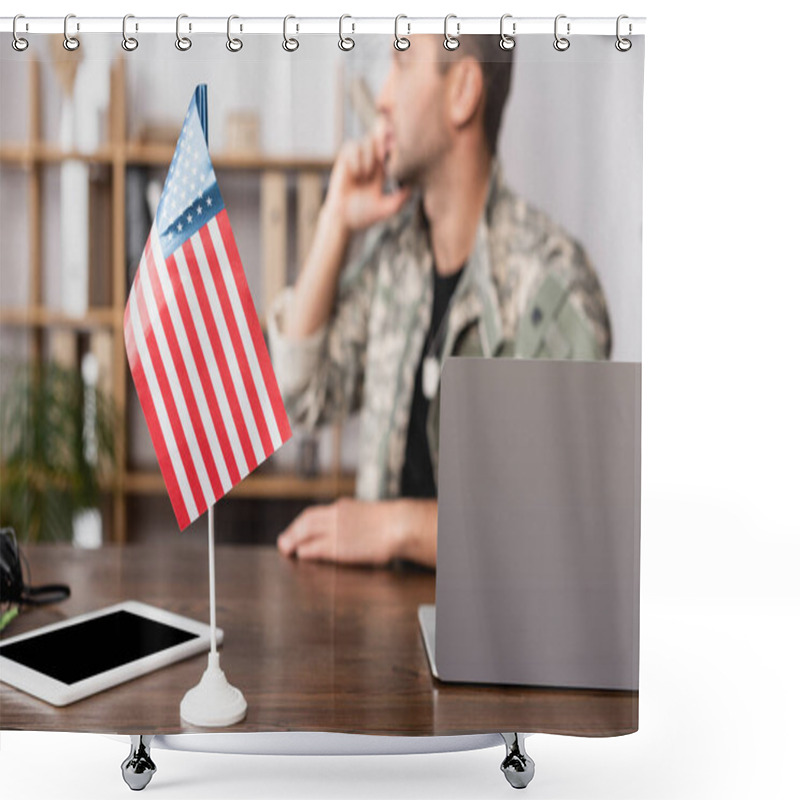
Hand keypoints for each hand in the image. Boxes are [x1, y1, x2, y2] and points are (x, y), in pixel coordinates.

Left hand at [277, 498, 402, 566]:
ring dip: (292, 541)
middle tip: (283, 542)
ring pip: (305, 533)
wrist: (398, 525)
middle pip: (304, 522)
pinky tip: (301, 556)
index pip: (313, 513)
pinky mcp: (338, 547)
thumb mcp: (367, 514)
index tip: (295, 531)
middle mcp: (335, 516)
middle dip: (291, 532)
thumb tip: (351, 530)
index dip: (300, 524)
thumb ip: (353, 520)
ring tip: (286, 550)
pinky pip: (314, 548)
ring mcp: (336, 531)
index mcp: (342, 507)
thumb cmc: (391, 523)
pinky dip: (306, 551)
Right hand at [325, 125, 409, 233]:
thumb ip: (402, 198)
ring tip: (366, 176)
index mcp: (384, 168)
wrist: (344, 219)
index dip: (397, 144)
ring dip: (370, 156)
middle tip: (384, 158)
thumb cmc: (366, 215)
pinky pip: (353, 146)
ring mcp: (358, 158)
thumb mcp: (389, 207)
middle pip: (382, 134)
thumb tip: (415, 186)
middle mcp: (372, 160)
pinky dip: (356, 159)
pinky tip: (356, 174)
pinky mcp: (344, 158)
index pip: (393, 147)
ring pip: (368, 140)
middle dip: (385, 140)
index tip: (398, 154)